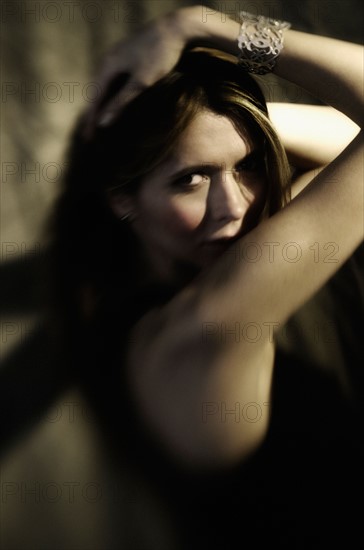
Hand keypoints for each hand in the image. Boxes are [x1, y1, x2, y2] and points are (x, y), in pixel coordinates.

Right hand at [82, 9, 190, 138]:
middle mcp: (107, 60)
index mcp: (107, 66)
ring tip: (100, 125)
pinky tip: (115, 105)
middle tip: (90, 137)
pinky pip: (112, 81)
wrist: (176, 27)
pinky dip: (111, 96)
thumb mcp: (141, 83)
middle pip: (96, 93)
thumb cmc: (160, 55)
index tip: (89, 139)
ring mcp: (116, 57)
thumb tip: (103, 123)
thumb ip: (121, 103)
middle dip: (93, 115)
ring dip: (101, 106)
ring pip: (104, 87)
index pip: (94, 99)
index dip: (91, 121)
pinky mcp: (126, 57)